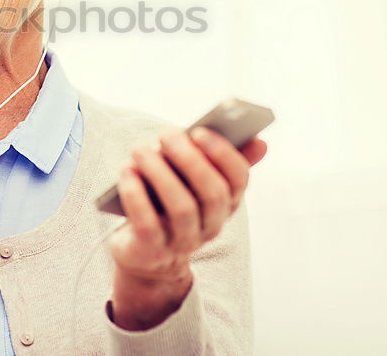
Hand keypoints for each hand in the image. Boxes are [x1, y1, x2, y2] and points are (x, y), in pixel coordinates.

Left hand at [107, 127, 267, 329]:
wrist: (144, 255)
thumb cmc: (168, 203)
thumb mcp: (193, 183)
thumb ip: (219, 161)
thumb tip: (260, 142)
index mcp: (225, 204)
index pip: (239, 180)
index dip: (222, 153)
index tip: (199, 131)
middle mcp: (210, 226)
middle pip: (213, 193)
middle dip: (189, 159)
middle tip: (166, 134)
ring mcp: (183, 242)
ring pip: (182, 208)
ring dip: (159, 172)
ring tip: (140, 149)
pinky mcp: (152, 251)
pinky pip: (147, 223)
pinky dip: (135, 194)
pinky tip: (126, 171)